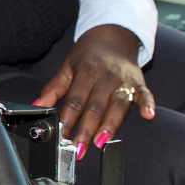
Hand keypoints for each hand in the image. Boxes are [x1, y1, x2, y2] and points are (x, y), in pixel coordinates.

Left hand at [33, 25, 154, 158]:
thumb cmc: (87, 55)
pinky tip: (148, 116)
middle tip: (78, 149)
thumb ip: (53, 88)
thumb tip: (37, 105)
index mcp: (85, 71)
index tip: (61, 137)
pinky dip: (148, 104)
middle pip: (95, 106)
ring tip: (101, 142)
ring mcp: (123, 79)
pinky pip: (145, 93)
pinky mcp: (139, 82)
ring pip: (117, 104)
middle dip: (86, 130)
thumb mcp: (68, 67)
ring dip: (110, 124)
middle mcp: (105, 76)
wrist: (112, 35)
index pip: (75, 100)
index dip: (67, 120)